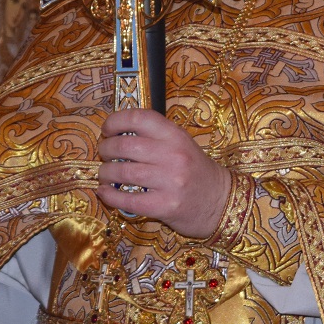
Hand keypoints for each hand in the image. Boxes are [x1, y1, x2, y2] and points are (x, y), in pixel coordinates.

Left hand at [96, 109, 231, 238]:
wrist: (220, 201)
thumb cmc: (196, 171)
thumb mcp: (182, 144)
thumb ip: (155, 137)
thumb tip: (116, 135)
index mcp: (175, 135)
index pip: (139, 118)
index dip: (116, 121)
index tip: (107, 129)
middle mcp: (173, 155)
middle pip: (124, 145)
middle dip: (106, 149)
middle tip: (104, 153)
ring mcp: (169, 182)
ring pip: (122, 172)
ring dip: (106, 172)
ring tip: (105, 174)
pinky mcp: (164, 206)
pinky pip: (128, 200)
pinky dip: (110, 196)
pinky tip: (105, 193)